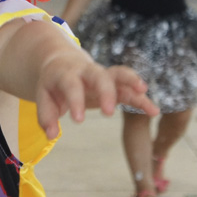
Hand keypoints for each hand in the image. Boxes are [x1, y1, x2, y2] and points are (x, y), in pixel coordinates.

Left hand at [34, 51, 156, 138]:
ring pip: (119, 75)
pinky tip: (153, 111)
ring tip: (144, 94)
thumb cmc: (53, 84)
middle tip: (108, 112)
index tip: (78, 120)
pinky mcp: (114, 83)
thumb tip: (51, 134)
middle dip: (106, 92)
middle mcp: (86, 72)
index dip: (75, 101)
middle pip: (99, 75)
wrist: (61, 62)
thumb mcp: (43, 96)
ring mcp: (102, 76)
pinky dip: (140, 97)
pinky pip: (129, 88)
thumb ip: (46, 115)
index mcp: (66, 74)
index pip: (71, 85)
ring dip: (132, 83)